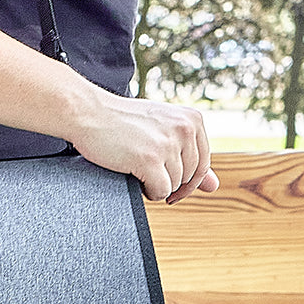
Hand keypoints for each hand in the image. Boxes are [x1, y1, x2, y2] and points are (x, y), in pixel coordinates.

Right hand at [67, 93, 218, 202]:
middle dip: (171, 182)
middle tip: (147, 171)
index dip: (189, 179)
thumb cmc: (121, 121)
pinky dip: (149, 191)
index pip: (204, 163)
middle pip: (190, 177)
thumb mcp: (162, 131)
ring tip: (137, 167)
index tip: (174, 184)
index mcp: (192, 119)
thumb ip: (190, 156)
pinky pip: (161, 191)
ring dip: (157, 185)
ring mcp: (168, 144)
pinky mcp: (151, 159)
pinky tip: (136, 177)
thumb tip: (214, 186)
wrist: (88, 112)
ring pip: (175, 185)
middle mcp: (185, 129)